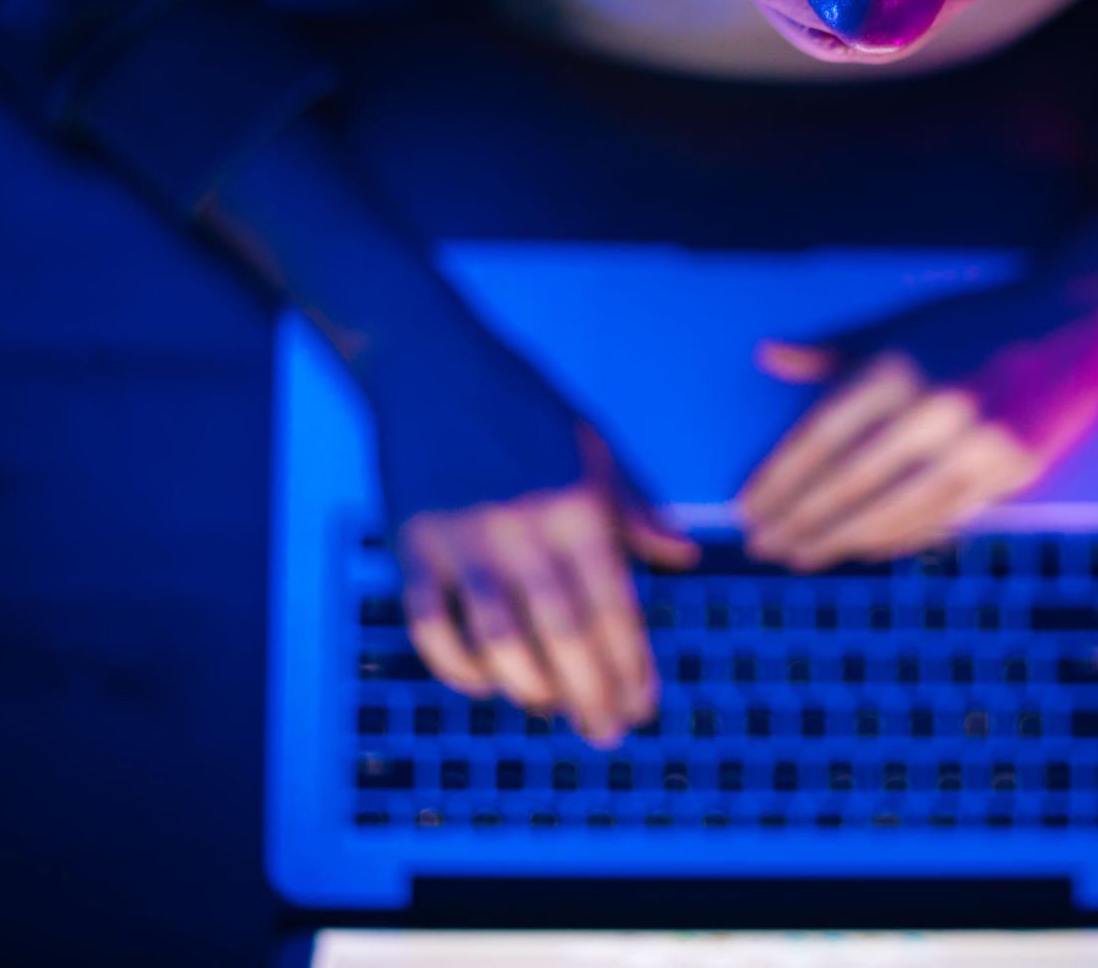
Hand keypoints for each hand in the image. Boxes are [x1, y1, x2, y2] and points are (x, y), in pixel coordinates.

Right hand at [359, 329, 694, 747]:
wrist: (432, 363)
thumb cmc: (524, 405)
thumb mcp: (596, 447)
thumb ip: (638, 509)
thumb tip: (685, 558)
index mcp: (579, 509)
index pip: (615, 608)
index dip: (631, 667)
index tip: (643, 708)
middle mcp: (525, 531)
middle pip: (565, 637)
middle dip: (591, 695)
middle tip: (607, 735)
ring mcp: (464, 541)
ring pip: (501, 642)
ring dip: (530, 689)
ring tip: (551, 711)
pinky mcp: (412, 545)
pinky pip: (432, 626)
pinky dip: (455, 665)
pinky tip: (483, 684)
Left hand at [735, 178, 1097, 568]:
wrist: (1078, 323)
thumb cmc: (978, 322)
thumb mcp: (902, 324)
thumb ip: (835, 347)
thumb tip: (769, 355)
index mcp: (895, 366)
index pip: (819, 436)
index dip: (778, 478)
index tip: (747, 507)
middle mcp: (932, 406)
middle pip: (847, 480)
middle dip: (799, 518)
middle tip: (763, 545)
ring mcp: (976, 443)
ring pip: (893, 509)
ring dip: (841, 539)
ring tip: (802, 556)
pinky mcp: (1013, 469)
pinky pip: (942, 516)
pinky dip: (898, 536)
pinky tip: (866, 547)